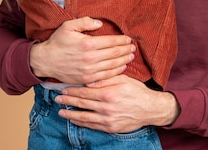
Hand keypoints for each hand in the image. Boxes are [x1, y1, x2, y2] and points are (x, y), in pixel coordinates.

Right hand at [30, 17, 134, 84]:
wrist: (45, 61)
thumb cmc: (57, 42)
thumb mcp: (68, 26)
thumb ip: (85, 22)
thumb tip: (100, 23)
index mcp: (88, 44)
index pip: (111, 41)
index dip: (122, 40)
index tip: (129, 39)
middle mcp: (90, 58)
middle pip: (114, 54)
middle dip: (125, 50)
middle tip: (133, 48)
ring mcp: (89, 70)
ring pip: (112, 66)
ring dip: (123, 61)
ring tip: (130, 57)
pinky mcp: (87, 79)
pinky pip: (105, 76)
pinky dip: (115, 72)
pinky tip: (121, 68)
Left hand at [55, 75, 179, 132]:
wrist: (150, 109)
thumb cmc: (137, 91)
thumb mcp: (123, 79)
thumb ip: (106, 79)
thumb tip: (89, 78)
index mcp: (108, 93)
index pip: (85, 92)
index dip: (72, 91)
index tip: (63, 89)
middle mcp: (106, 107)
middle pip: (81, 104)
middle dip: (68, 101)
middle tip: (57, 99)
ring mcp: (107, 119)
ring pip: (84, 117)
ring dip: (71, 115)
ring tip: (61, 112)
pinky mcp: (110, 128)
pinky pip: (92, 126)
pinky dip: (81, 123)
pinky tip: (75, 121)